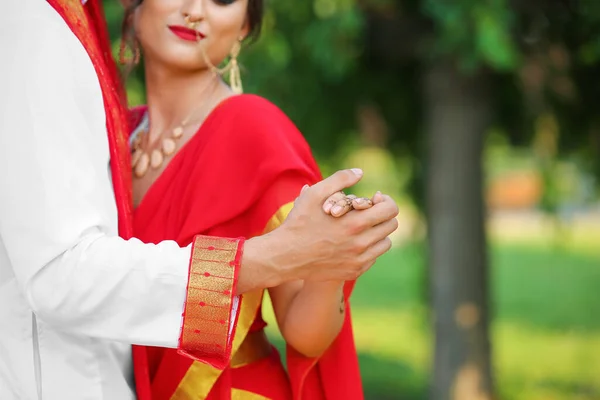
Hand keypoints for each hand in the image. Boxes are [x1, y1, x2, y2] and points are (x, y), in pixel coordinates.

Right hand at [247, 169, 398, 284]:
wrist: (285, 256)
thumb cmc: (299, 222)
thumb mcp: (315, 194)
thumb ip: (340, 179)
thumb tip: (360, 172)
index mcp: (355, 223)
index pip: (390, 210)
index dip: (386, 201)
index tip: (375, 199)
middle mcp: (361, 244)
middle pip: (391, 226)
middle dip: (382, 214)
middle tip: (368, 211)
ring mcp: (359, 260)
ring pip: (385, 243)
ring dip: (377, 232)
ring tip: (362, 226)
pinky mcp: (354, 271)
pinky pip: (374, 257)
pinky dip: (368, 248)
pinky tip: (353, 241)